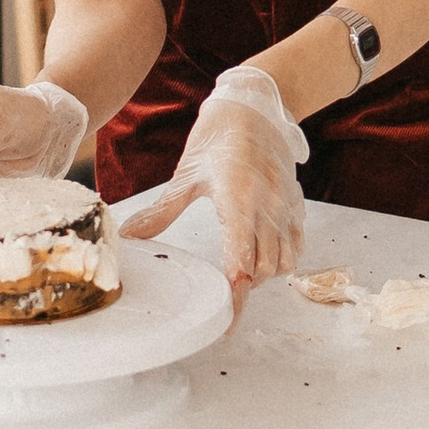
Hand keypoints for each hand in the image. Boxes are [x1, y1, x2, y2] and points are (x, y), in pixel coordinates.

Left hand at [117, 64, 307, 292]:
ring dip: (264, 273)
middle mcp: (267, 209)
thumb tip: (131, 235)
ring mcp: (285, 208)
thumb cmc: (218, 137)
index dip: (235, 298)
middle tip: (223, 289)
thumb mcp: (186, 175)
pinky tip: (262, 254)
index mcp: (238, 202)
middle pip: (264, 271)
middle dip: (245, 285)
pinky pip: (296, 245)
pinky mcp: (295, 204)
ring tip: (241, 268)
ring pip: (284, 262)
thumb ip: (162, 211)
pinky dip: (282, 258)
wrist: (253, 107)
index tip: (226, 321)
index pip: (241, 264)